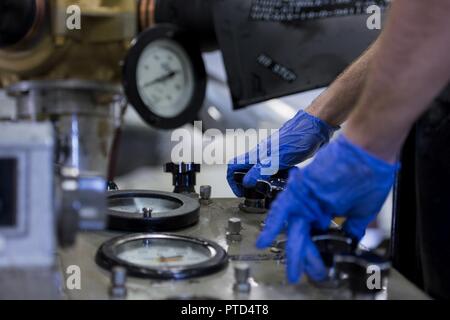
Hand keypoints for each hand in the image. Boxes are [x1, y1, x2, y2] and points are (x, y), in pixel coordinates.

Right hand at [227, 111, 338, 196]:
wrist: (316, 127)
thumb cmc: (299, 137)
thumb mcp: (279, 158)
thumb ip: (261, 170)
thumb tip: (247, 182)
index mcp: (257, 154)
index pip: (234, 166)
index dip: (233, 180)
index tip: (240, 192)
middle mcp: (262, 155)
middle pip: (246, 171)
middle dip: (249, 185)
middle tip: (257, 195)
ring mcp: (272, 156)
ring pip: (260, 172)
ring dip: (264, 183)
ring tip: (273, 189)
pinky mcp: (283, 158)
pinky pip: (274, 171)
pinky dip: (277, 178)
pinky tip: (286, 180)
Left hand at [256, 134, 398, 282]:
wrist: (370, 149)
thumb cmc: (372, 174)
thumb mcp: (364, 210)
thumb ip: (354, 226)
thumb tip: (351, 240)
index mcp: (329, 210)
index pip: (317, 236)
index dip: (317, 253)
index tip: (319, 267)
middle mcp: (316, 204)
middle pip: (304, 234)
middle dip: (303, 256)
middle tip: (301, 272)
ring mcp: (308, 196)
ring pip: (293, 224)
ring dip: (291, 246)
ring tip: (291, 266)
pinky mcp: (301, 187)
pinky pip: (282, 207)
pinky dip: (274, 223)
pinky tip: (266, 238)